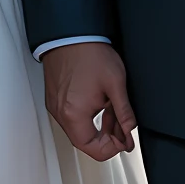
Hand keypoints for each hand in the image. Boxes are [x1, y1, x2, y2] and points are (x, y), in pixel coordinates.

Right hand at [41, 42, 136, 160]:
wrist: (71, 34)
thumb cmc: (89, 53)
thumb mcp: (116, 85)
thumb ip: (125, 113)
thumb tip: (130, 131)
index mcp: (74, 114)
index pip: (93, 149)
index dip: (112, 148)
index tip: (124, 140)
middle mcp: (61, 114)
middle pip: (84, 142)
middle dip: (107, 138)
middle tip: (122, 128)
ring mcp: (55, 106)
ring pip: (78, 130)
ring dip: (97, 127)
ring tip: (113, 113)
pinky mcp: (54, 99)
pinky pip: (71, 118)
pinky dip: (86, 117)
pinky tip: (99, 105)